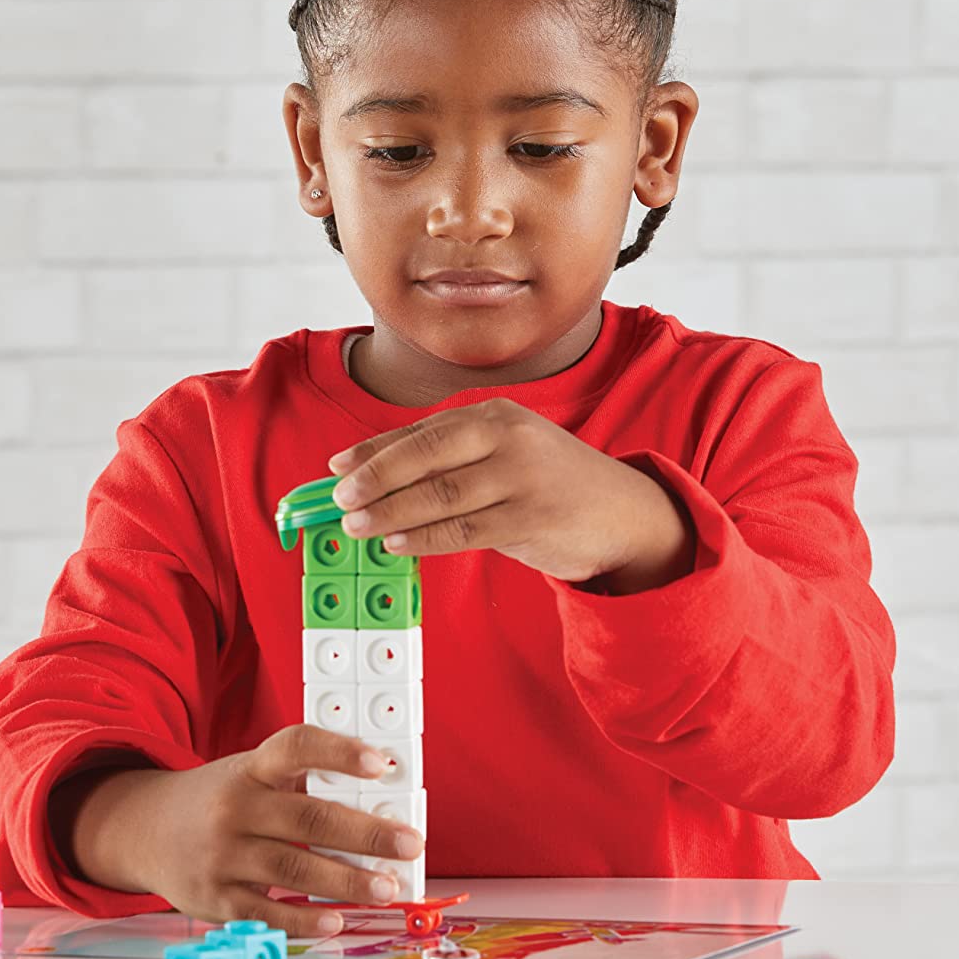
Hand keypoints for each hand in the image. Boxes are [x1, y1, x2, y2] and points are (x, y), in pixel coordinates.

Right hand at [65, 726, 423, 937]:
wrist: (144, 831)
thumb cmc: (221, 801)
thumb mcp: (249, 774)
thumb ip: (301, 785)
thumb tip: (380, 805)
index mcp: (249, 769)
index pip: (295, 748)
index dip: (339, 752)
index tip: (382, 763)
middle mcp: (233, 808)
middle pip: (308, 817)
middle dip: (366, 832)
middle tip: (408, 843)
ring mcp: (222, 855)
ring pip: (293, 867)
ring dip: (347, 880)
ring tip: (387, 887)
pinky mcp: (215, 898)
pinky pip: (267, 911)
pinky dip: (304, 918)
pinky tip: (337, 919)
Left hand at [328, 399, 694, 591]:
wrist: (622, 514)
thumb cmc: (550, 483)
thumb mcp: (504, 454)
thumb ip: (448, 459)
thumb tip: (373, 473)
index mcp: (495, 415)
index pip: (421, 430)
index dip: (373, 451)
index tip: (336, 469)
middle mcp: (508, 438)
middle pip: (426, 455)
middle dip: (376, 478)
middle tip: (339, 498)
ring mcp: (521, 478)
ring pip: (439, 495)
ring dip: (391, 512)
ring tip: (357, 525)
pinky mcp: (530, 519)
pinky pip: (464, 530)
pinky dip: (424, 538)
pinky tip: (397, 544)